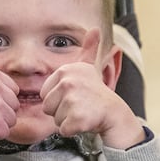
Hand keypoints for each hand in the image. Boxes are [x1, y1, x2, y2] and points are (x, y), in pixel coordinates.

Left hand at [40, 28, 143, 148]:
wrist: (115, 114)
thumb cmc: (97, 95)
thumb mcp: (89, 69)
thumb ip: (89, 50)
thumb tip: (95, 29)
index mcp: (66, 71)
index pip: (44, 93)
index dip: (58, 99)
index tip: (75, 96)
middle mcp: (68, 82)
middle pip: (47, 107)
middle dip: (61, 111)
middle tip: (79, 106)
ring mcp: (73, 100)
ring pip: (55, 119)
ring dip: (67, 121)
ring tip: (82, 113)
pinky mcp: (77, 118)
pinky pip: (63, 130)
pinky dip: (73, 130)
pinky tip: (85, 122)